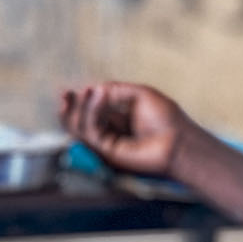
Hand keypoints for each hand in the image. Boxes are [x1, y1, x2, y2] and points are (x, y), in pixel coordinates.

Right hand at [60, 82, 190, 177]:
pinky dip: (91, 112)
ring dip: (78, 108)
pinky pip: (90, 131)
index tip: (69, 89)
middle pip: (80, 121)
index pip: (91, 110)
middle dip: (70, 107)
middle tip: (64, 93)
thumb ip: (116, 89)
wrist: (178, 140)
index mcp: (118, 118)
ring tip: (83, 91)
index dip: (79, 100)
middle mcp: (110, 131)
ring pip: (80, 128)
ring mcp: (107, 144)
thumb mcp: (140, 94)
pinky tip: (98, 96)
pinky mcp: (107, 152)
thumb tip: (95, 88)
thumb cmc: (166, 118)